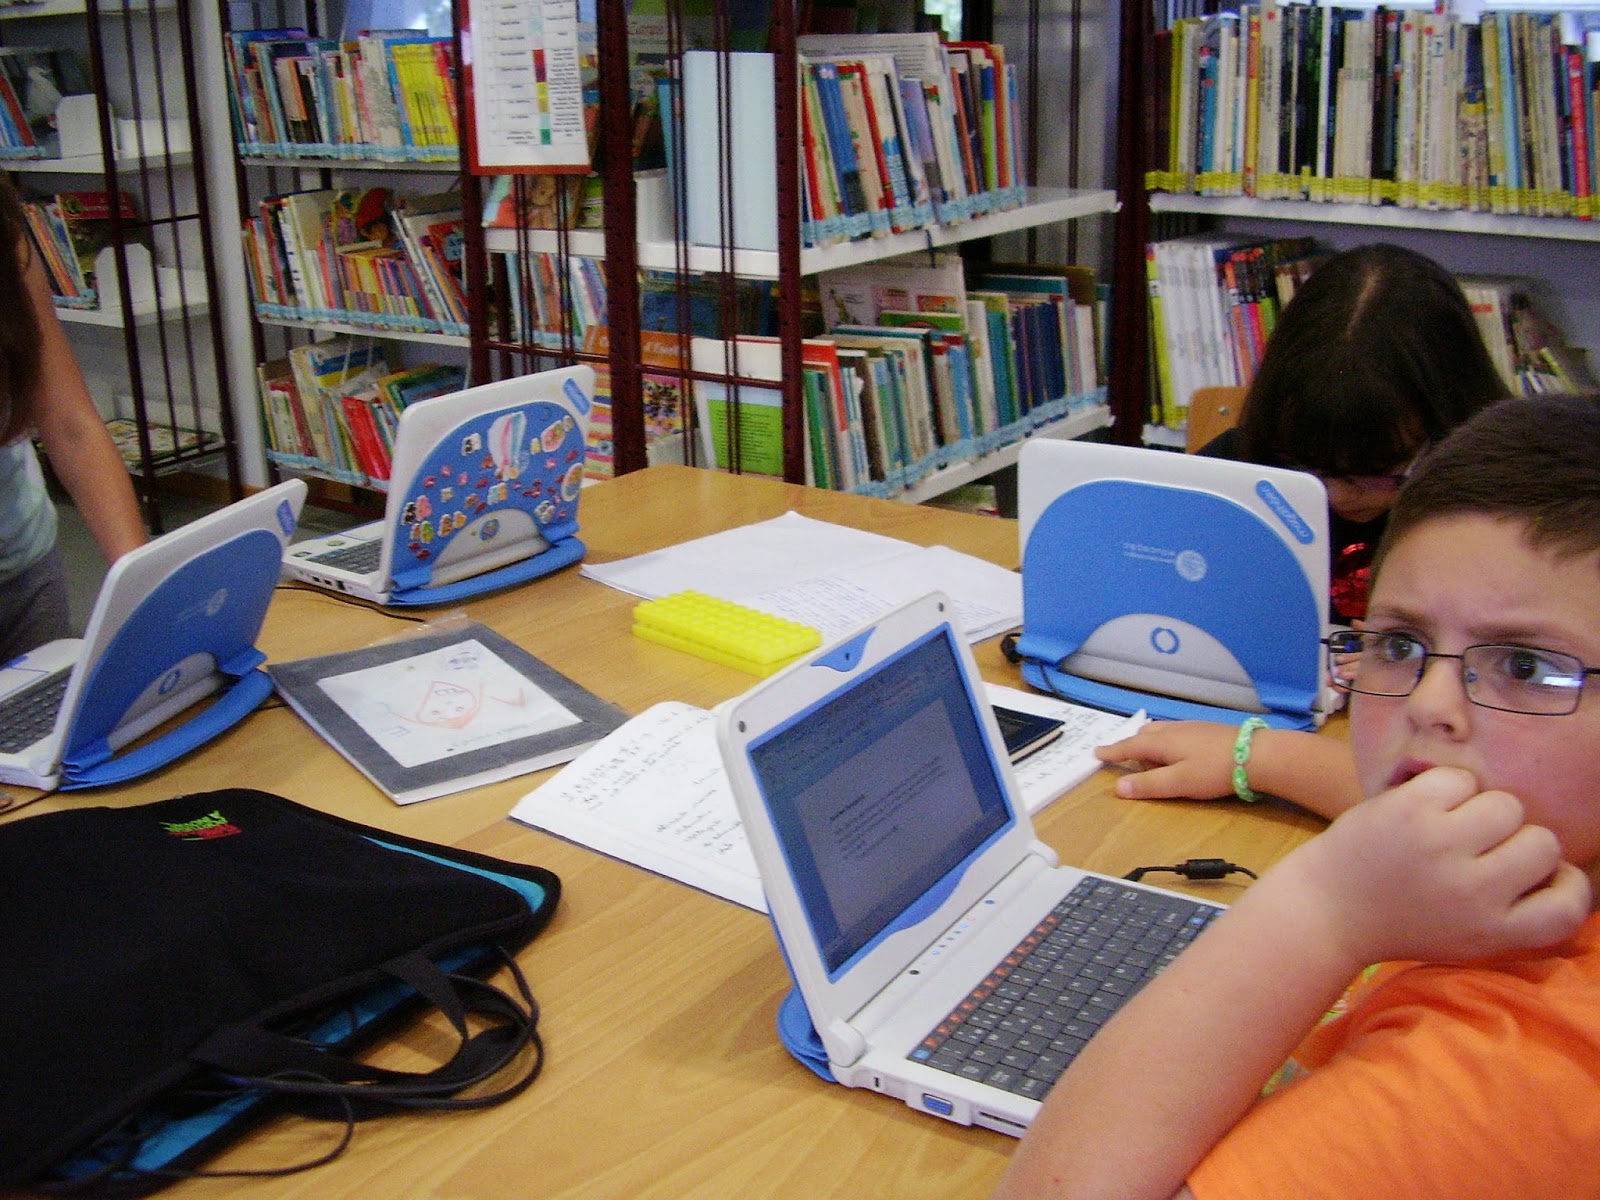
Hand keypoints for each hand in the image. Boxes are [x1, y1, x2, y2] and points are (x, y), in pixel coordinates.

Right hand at [1094, 721, 1237, 800]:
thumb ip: (1148, 785)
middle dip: (1132, 746)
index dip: (1113, 751)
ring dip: (1150, 743)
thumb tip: (1118, 787)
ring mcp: (1191, 727)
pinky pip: (1176, 731)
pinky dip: (1167, 740)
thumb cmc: (1214, 770)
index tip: (1096, 752)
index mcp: (1161, 742)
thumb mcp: (1179, 783)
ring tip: (1153, 758)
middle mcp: (1173, 730)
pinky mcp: (1207, 730)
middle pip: (1144, 735)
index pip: (1130, 747)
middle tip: (1127, 761)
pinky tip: (1181, 751)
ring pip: (1161, 731)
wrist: (1257, 754)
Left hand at [1283, 767, 1591, 966]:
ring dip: (1482, 809)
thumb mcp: (1469, 935)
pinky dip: (1445, 787)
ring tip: (1451, 825)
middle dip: (1516, 839)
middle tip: (1478, 848)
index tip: (1539, 878)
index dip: (1567, 885)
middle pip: (1543, 843)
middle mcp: (1474, 891)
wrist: (1327, 909)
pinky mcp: (1409, 810)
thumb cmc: (1405, 918)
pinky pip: (1460, 779)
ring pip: (1507, 805)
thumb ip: (1516, 908)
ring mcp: (1441, 846)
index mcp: (1494, 930)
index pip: (1571, 905)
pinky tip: (1423, 808)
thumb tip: (1563, 865)